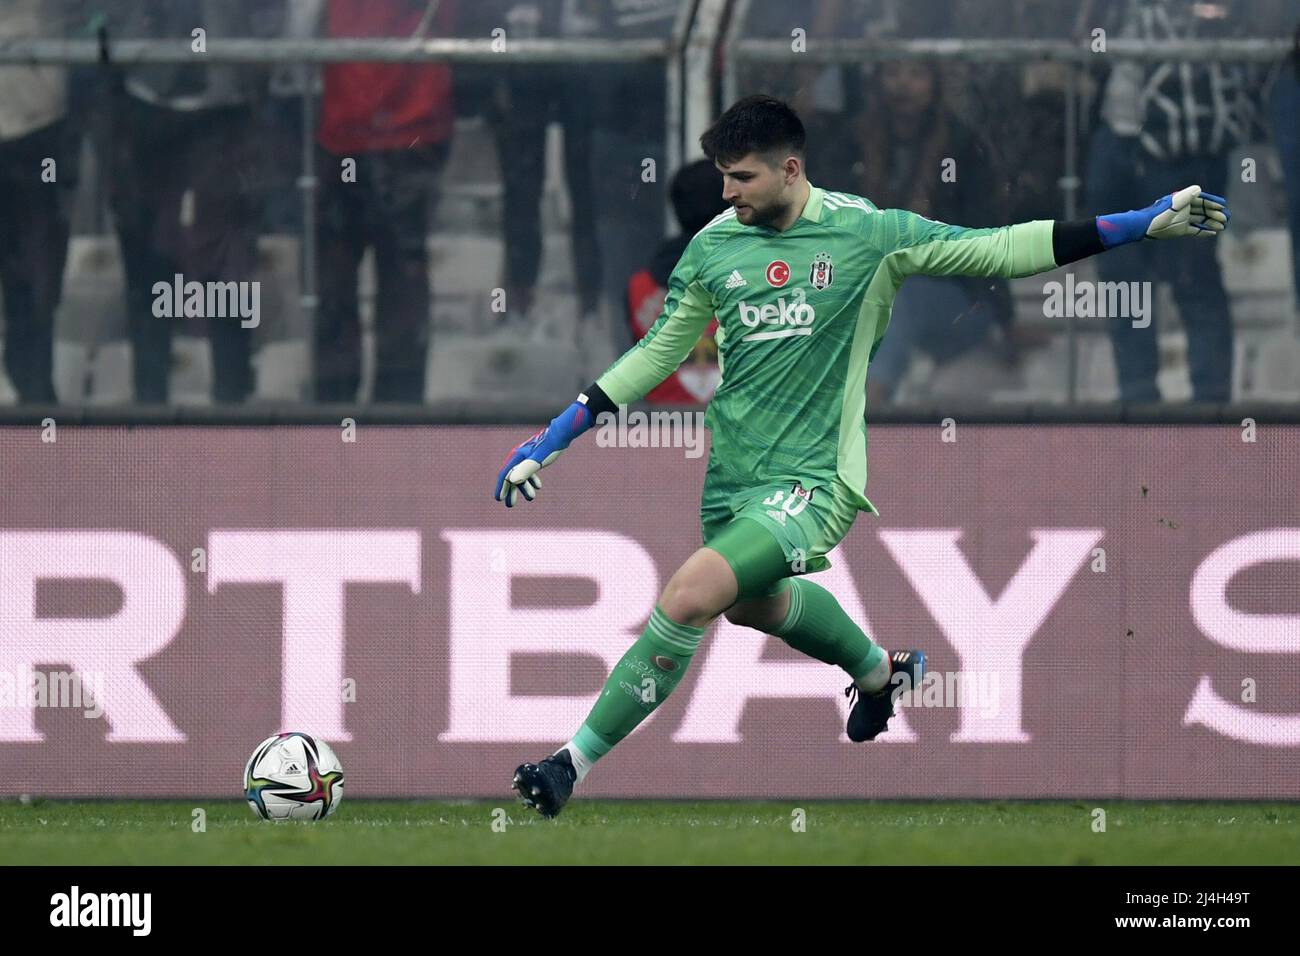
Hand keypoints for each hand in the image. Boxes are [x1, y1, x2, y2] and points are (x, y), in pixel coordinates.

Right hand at [493, 399, 593, 507]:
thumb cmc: (548, 448)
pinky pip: (530, 470)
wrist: (560, 434)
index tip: (499, 499)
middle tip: (510, 505)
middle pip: (512, 476)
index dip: (501, 487)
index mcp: (516, 457)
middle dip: (511, 491)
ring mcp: (527, 456)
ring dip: (524, 487)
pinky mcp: (535, 455)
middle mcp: (519, 456)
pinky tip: (539, 487)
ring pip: (522, 474)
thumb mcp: (537, 461)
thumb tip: (511, 481)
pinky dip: (532, 479)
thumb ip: (524, 470)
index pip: (505, 474)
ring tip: (531, 498)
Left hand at [1097, 185, 1229, 248]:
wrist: (1145, 226)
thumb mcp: (1174, 204)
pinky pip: (1195, 230)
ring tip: (1223, 226)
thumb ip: (1187, 196)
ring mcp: (1183, 220)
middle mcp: (1185, 209)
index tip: (1224, 205)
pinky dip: (1204, 231)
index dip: (1213, 202)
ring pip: (1201, 220)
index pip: (1202, 200)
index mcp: (1184, 201)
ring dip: (1212, 223)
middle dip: (1215, 214)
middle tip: (1227, 218)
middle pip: (1203, 211)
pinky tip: (1214, 233)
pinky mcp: (1180, 230)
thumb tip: (1199, 189)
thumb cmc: (1159, 213)